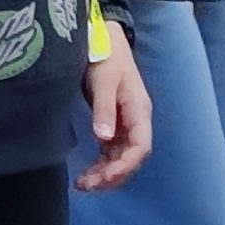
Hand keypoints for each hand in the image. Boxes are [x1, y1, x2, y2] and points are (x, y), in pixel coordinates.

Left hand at [77, 26, 151, 190]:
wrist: (104, 38)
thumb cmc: (106, 56)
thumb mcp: (104, 80)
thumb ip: (104, 108)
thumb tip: (103, 138)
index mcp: (139, 111)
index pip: (140, 147)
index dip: (126, 165)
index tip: (106, 177)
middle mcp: (135, 121)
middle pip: (130, 157)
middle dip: (112, 175)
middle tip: (88, 186)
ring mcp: (125, 123)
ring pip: (120, 156)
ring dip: (105, 173)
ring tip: (83, 185)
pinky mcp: (113, 122)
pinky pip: (111, 150)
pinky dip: (101, 163)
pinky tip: (88, 173)